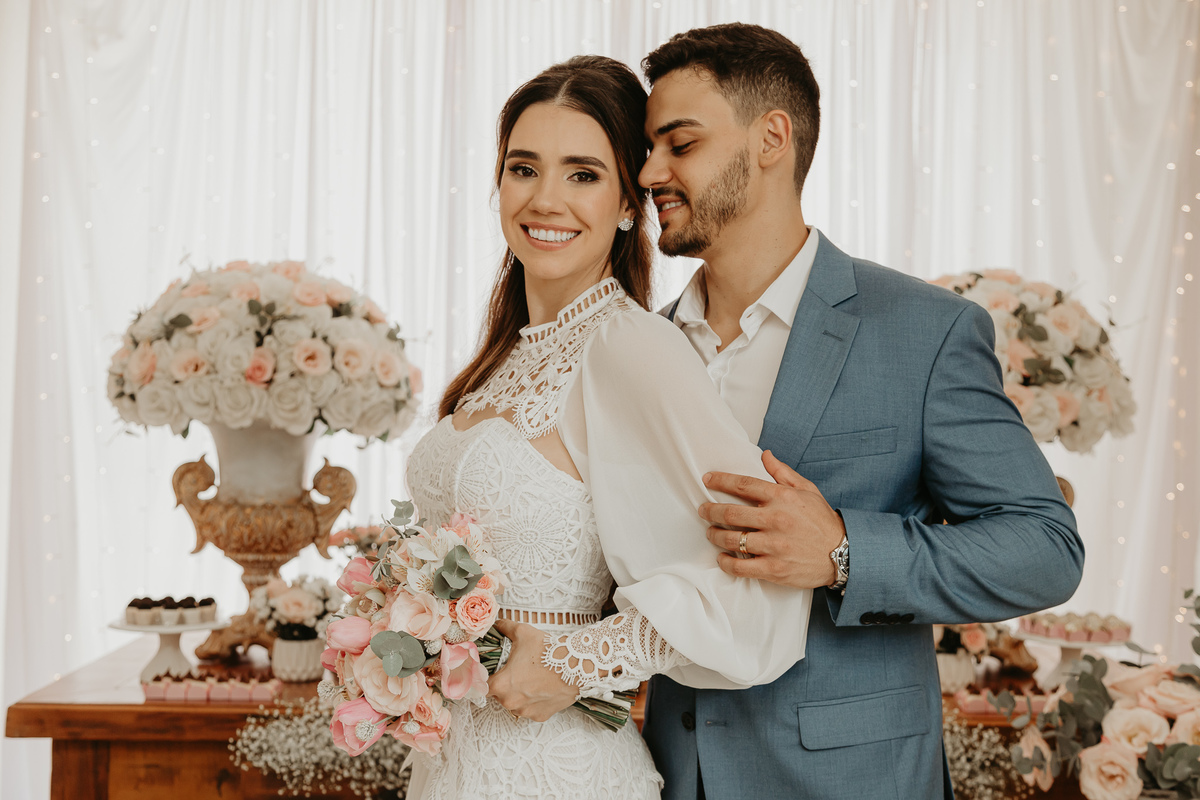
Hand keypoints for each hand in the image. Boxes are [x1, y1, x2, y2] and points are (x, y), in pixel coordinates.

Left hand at [487, 618, 577, 721]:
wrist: (575, 666)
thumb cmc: (548, 652)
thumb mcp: (522, 633)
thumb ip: (505, 628)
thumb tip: (498, 624)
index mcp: (501, 684)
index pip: (482, 686)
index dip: (486, 678)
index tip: (492, 672)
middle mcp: (510, 701)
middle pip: (499, 695)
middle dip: (505, 684)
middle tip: (517, 671)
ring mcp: (525, 711)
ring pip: (515, 703)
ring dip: (519, 694)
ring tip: (532, 678)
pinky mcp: (540, 716)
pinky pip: (531, 709)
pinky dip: (534, 701)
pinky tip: (542, 688)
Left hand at [699, 450, 846, 589]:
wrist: (844, 554)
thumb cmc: (822, 521)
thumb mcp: (807, 490)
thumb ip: (783, 473)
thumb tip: (765, 455)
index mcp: (782, 498)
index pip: (743, 485)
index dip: (720, 481)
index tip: (707, 480)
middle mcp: (776, 520)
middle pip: (730, 513)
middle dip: (710, 510)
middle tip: (703, 510)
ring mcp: (774, 546)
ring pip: (731, 539)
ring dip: (714, 535)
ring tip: (710, 532)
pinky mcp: (773, 568)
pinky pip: (740, 566)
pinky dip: (726, 562)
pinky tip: (722, 558)